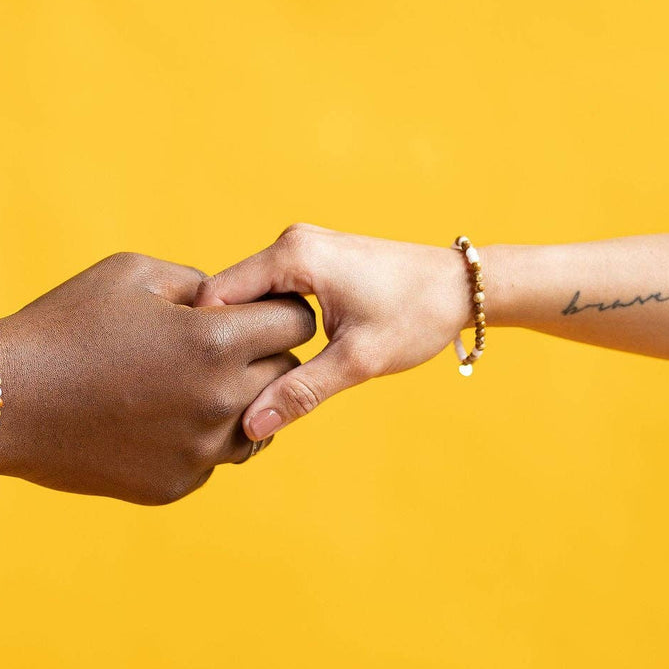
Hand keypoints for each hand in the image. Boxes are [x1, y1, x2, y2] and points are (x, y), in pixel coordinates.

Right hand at [0, 252, 314, 504]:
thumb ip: (202, 283)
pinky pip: (213, 458)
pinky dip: (197, 437)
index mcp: (216, 341)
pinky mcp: (175, 485)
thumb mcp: (136, 274)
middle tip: (220, 345)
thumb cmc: (67, 324)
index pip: (296, 322)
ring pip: (259, 424)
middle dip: (262, 354)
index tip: (257, 310)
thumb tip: (237, 303)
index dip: (279, 309)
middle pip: (284, 373)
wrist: (4, 399)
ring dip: (240, 401)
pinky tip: (156, 418)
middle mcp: (219, 401)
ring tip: (193, 381)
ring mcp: (199, 452)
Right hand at [195, 224, 471, 440]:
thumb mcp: (357, 361)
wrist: (462, 288)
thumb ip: (300, 392)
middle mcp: (289, 242)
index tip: (205, 381)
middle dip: (224, 341)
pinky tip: (272, 360)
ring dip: (244, 336)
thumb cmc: (417, 315)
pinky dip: (265, 326)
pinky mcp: (311, 260)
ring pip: (247, 298)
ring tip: (245, 380)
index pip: (216, 296)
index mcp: (292, 255)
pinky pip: (269, 294)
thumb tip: (252, 426)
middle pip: (227, 297)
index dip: (207, 340)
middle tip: (222, 389)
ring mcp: (299, 249)